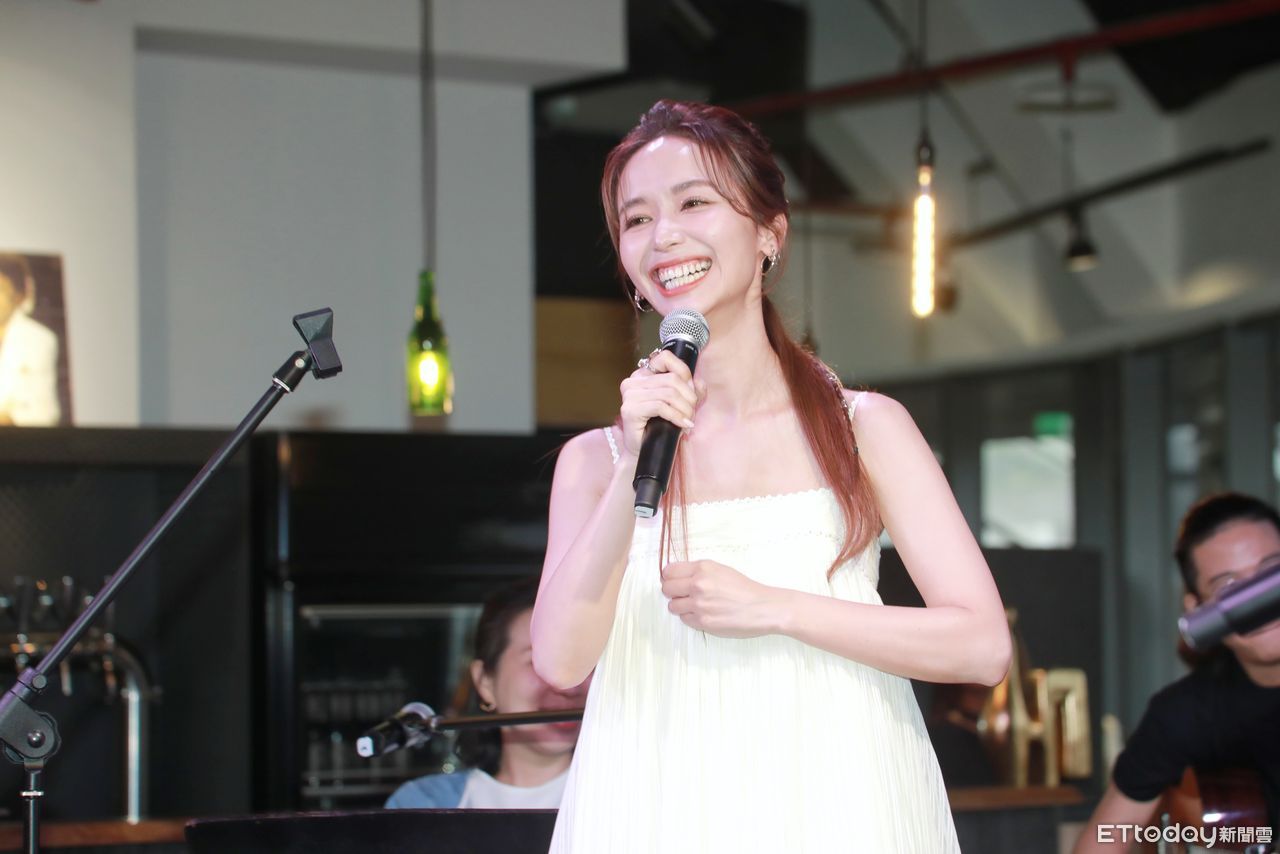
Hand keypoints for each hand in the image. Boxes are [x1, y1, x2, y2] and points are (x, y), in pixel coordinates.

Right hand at [617, 349, 705, 459]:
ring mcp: (629, 395)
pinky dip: (677, 416)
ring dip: (685, 409)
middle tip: (692, 412)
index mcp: (643, 375)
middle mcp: (633, 382)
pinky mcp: (630, 410)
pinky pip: (661, 407)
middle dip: (689, 397)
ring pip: (669, 393)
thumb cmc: (661, 428)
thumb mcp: (681, 405)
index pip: (665, 358)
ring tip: (688, 420)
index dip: (684, 373)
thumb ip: (691, 390)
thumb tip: (698, 382)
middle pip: (672, 379)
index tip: (692, 392)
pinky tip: (684, 425)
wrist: (644, 453)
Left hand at [660, 560, 781, 637]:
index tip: (674, 581)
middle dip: (672, 592)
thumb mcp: (721, 570)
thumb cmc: (745, 589)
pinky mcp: (703, 622)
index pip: (669, 571)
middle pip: (666, 589)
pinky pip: (684, 619)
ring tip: (694, 606)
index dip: (669, 577)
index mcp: (703, 568)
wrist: (762, 607)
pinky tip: (703, 614)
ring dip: (680, 607)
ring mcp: (699, 604)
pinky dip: (690, 618)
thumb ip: (698, 572)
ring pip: (672, 606)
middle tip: (682, 595)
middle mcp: (698, 584)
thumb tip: (677, 577)